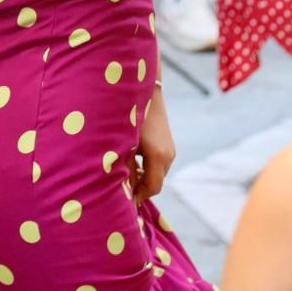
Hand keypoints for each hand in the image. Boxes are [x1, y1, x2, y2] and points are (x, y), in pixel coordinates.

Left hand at [130, 87, 174, 203]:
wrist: (145, 88)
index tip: (123, 202)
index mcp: (158, 156)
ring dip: (142, 178)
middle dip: (139, 189)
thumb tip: (122, 191)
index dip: (137, 198)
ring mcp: (170, 149)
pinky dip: (147, 169)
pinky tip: (132, 162)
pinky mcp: (168, 143)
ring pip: (157, 174)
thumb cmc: (128, 115)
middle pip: (155, 184)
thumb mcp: (123, 144)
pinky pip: (159, 164)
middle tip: (121, 192)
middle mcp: (168, 155)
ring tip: (123, 176)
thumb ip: (124, 169)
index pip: (151, 189)